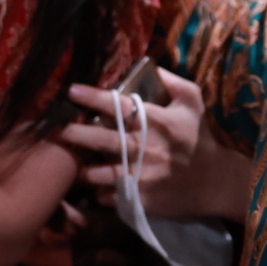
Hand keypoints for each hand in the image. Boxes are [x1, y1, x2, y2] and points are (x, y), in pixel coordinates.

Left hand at [58, 74, 206, 207]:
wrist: (214, 182)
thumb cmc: (198, 138)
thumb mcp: (193, 101)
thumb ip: (172, 81)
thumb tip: (150, 65)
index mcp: (153, 121)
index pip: (117, 105)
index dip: (91, 97)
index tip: (71, 90)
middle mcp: (143, 148)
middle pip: (98, 140)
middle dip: (71, 133)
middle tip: (51, 129)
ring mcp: (139, 176)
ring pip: (96, 173)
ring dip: (80, 167)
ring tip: (68, 162)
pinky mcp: (138, 200)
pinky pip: (106, 196)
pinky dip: (98, 191)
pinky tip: (95, 186)